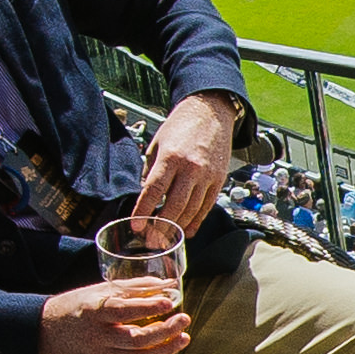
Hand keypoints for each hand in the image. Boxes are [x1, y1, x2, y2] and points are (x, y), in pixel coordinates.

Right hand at [41, 279, 190, 353]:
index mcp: (93, 311)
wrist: (46, 331)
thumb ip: (134, 288)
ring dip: (164, 350)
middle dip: (164, 331)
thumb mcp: (100, 290)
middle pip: (135, 339)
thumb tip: (168, 284)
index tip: (169, 302)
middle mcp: (95, 336)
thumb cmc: (77, 306)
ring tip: (183, 338)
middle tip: (184, 319)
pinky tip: (164, 348)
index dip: (148, 307)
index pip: (123, 311)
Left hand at [132, 90, 245, 240]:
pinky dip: (196, 221)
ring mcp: (207, 175)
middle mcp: (190, 168)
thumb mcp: (158, 143)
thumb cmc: (181, 126)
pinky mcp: (218, 180)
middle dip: (161, 227)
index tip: (136, 225)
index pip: (154, 190)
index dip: (144, 210)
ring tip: (166, 240)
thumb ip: (151, 169)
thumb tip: (144, 194)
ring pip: (191, 209)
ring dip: (178, 227)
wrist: (211, 112)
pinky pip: (206, 206)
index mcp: (170, 157)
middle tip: (151, 240)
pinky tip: (187, 231)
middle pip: (174, 205)